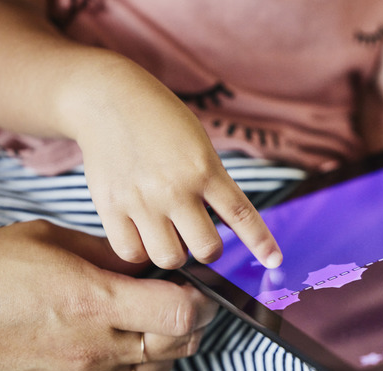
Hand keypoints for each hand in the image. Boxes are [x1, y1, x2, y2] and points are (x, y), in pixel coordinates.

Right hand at [0, 220, 217, 370]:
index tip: (198, 287)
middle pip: (178, 345)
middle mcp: (94, 349)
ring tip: (144, 325)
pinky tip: (118, 354)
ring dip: (163, 349)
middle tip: (179, 302)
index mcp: (93, 302)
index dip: (202, 299)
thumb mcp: (45, 241)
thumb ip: (106, 253)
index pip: (182, 313)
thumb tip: (147, 260)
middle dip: (191, 322)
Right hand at [66, 57, 281, 269]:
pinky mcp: (110, 207)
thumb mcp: (198, 145)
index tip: (274, 260)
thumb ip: (211, 183)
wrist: (108, 99)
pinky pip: (131, 252)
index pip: (241, 215)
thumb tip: (222, 228)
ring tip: (169, 235)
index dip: (261, 243)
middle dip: (209, 250)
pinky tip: (142, 235)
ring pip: (169, 258)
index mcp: (204, 168)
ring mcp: (141, 200)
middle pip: (206, 248)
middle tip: (200, 239)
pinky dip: (140, 251)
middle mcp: (175, 188)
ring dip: (175, 253)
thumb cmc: (160, 122)